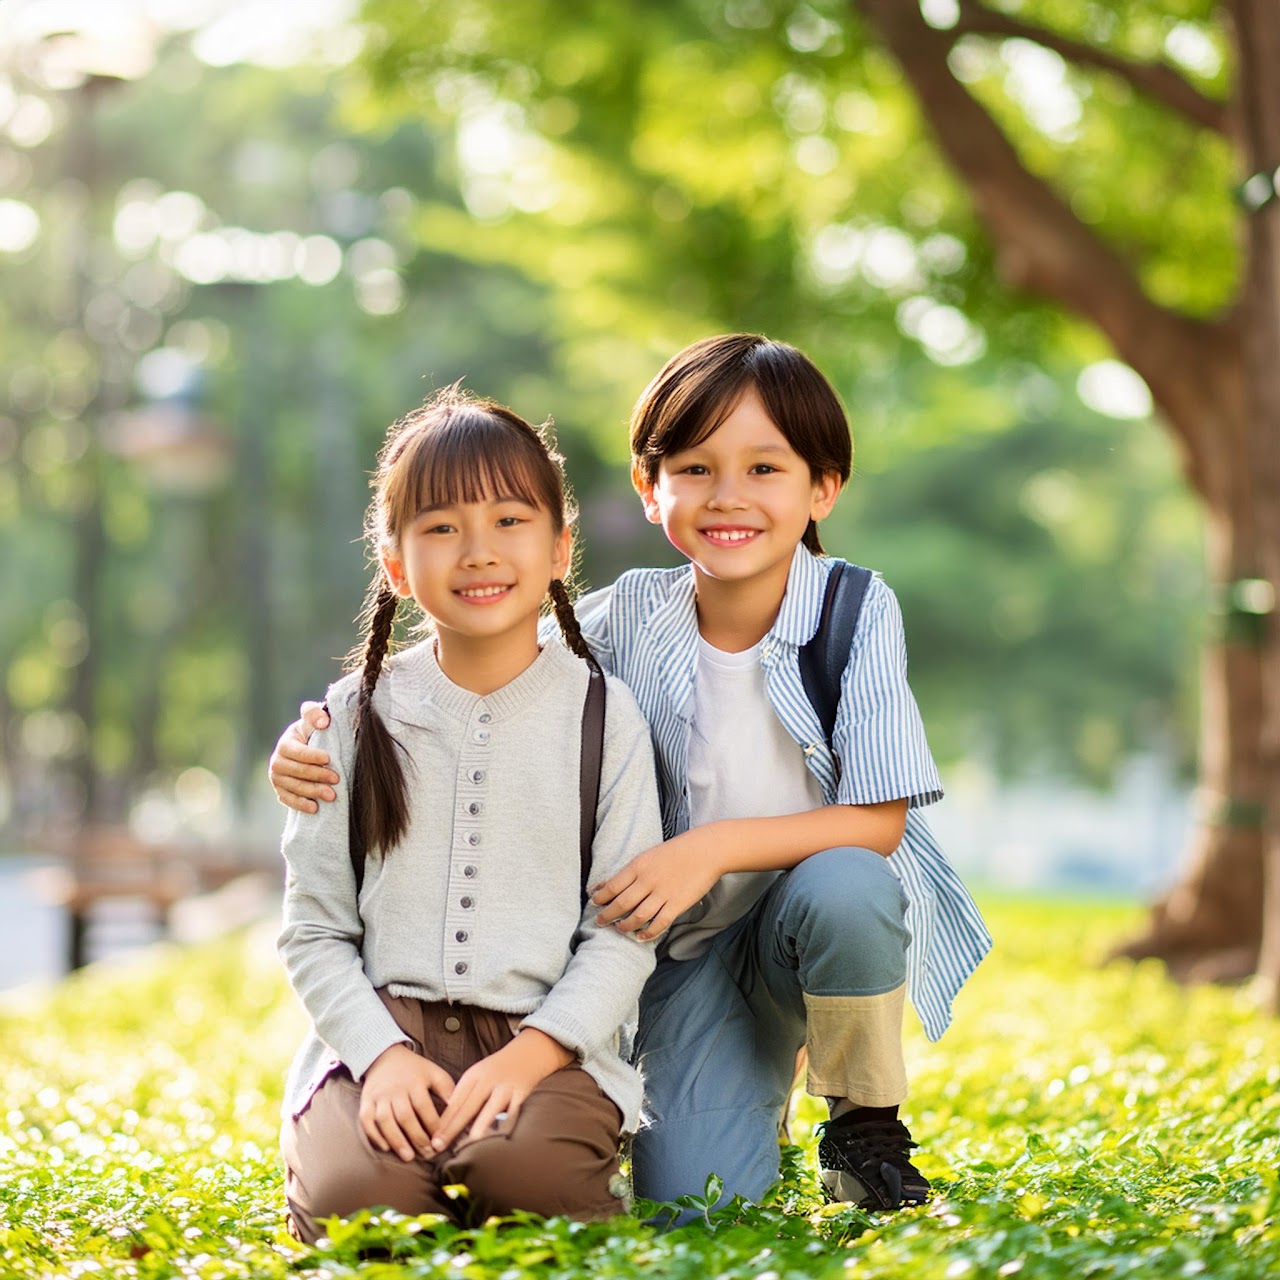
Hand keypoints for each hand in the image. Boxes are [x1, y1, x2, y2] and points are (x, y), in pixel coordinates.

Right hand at [268, 702, 337, 812]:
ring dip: (312, 792)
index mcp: (285, 743)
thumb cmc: (315, 733)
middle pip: (295, 771)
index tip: (328, 758)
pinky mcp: (281, 791)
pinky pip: (287, 800)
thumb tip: (323, 721)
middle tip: (336, 779)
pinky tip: (315, 808)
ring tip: (332, 795)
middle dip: (316, 775)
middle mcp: (277, 761)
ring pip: (292, 787)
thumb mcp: (315, 720)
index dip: (311, 755)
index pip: (295, 751)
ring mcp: (277, 778)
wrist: (311, 750)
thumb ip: (316, 714)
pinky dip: (300, 805)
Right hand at [359, 1043, 455, 1160]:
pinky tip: (386, 1148)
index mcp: (415, 1081)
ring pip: (385, 1121)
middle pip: (405, 1116)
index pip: (424, 1106)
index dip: (433, 1125)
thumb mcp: (434, 1073)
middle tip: (428, 1155)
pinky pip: (367, 1121)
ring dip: (397, 1140)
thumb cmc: (415, 1070)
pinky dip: (375, 1136)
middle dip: (417, 1138)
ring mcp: (379, 1096)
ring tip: (409, 1157)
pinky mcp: (366, 1102)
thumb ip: (447, 1091)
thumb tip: (462, 1112)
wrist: (385, 1057)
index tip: (442, 1141)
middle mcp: (395, 1088)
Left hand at [430, 1029, 572, 1150]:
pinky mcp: (522, 1093)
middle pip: (468, 1106)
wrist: (529, 1053)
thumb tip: (448, 1125)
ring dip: (480, 1124)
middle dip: (453, 1127)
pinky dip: (507, 1122)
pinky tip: (501, 1135)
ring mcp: (505, 1086)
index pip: (455, 1100)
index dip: (444, 1120)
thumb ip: (465, 1096)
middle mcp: (488, 1080)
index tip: (433, 1138)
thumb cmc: (498, 1069)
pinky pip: (514, 1110)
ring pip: (491, 1107)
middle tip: (439, 1145)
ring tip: (470, 1140)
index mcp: (474, 1075)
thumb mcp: (478, 1075)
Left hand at [591, 828, 725, 940]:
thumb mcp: (649, 855)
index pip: (612, 885)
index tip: (593, 903)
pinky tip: (641, 936)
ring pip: (637, 916)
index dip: (600, 897)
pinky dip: (647, 933)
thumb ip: (631, 870)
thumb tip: (607, 883)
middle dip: (607, 915)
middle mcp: (648, 880)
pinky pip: (658, 924)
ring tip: (619, 928)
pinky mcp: (677, 904)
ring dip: (624, 926)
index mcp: (639, 865)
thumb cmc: (677, 851)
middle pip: (621, 903)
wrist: (706, 850)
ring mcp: (663, 893)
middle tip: (599, 921)